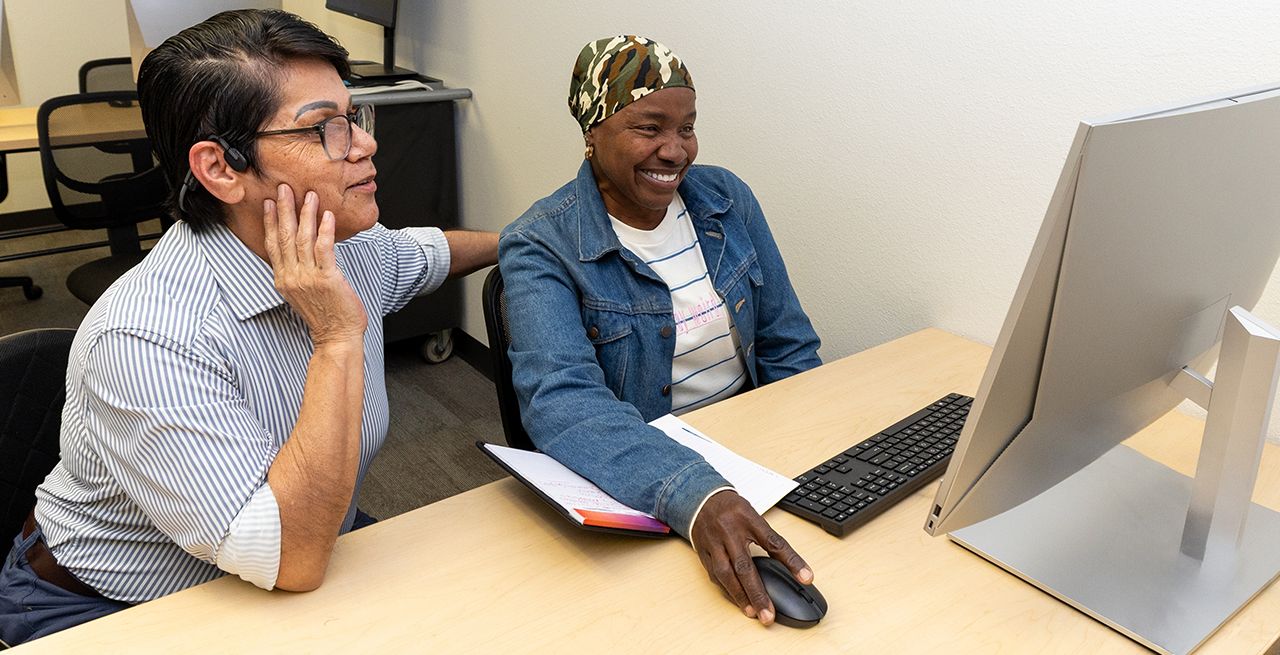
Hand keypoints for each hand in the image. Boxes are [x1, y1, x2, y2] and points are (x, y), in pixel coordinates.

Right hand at [263, 184, 366, 344]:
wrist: (336, 336)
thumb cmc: (325, 315)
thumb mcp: (302, 292)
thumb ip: (296, 272)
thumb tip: (299, 252)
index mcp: (283, 279)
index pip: (272, 244)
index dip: (270, 222)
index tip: (268, 203)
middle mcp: (291, 277)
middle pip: (284, 237)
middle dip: (283, 210)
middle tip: (283, 188)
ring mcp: (307, 278)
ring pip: (303, 239)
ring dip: (306, 214)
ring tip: (309, 196)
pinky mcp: (326, 278)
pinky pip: (324, 249)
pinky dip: (325, 230)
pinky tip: (327, 216)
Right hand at [690, 490, 813, 625]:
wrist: (702, 498)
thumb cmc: (732, 509)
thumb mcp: (754, 515)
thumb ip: (769, 538)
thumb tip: (791, 565)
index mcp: (748, 519)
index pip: (774, 542)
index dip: (792, 561)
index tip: (806, 578)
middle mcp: (729, 531)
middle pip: (745, 566)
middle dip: (758, 593)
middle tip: (768, 613)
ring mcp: (713, 542)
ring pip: (725, 574)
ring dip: (739, 596)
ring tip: (752, 612)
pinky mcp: (703, 552)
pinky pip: (713, 575)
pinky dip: (726, 590)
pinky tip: (736, 600)